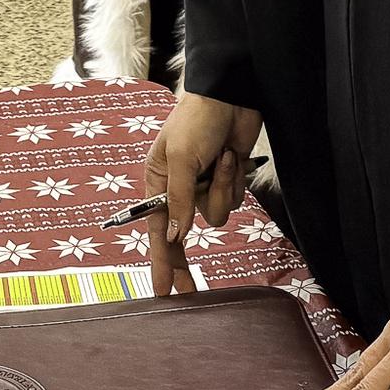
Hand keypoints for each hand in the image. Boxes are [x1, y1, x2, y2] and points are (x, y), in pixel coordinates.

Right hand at [146, 91, 262, 294]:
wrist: (231, 97)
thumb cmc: (196, 121)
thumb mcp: (182, 158)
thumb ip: (178, 201)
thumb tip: (174, 237)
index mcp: (157, 182)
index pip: (155, 230)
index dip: (159, 261)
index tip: (160, 292)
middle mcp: (178, 189)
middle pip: (182, 235)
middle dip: (186, 259)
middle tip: (190, 291)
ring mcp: (203, 187)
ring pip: (215, 215)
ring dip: (222, 189)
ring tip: (223, 159)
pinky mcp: (225, 182)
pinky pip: (232, 200)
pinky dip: (234, 180)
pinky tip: (231, 156)